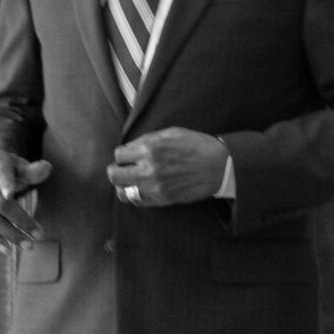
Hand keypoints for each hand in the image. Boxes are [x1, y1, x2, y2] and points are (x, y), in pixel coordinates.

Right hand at [0, 151, 50, 247]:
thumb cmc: (4, 169)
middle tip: (36, 237)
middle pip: (0, 204)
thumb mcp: (17, 165)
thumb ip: (32, 170)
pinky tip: (6, 247)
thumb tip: (47, 168)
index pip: (2, 172)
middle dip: (19, 222)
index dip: (5, 183)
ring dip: (8, 234)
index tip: (10, 194)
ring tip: (26, 245)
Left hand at [108, 130, 228, 207]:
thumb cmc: (197, 145)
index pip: (119, 154)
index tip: (128, 155)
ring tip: (130, 181)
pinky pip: (137, 201)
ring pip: (122, 191)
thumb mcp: (173, 132)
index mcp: (150, 148)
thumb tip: (130, 148)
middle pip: (114, 174)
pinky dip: (135, 195)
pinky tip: (142, 188)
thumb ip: (148, 139)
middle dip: (116, 169)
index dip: (123, 154)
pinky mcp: (161, 199)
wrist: (219, 166)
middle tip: (123, 168)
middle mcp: (148, 168)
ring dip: (123, 185)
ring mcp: (154, 186)